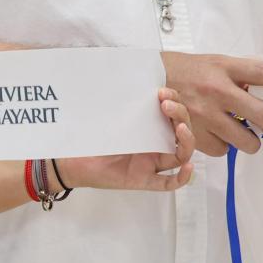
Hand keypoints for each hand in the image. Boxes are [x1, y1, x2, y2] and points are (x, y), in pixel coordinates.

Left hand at [56, 88, 194, 191]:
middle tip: (167, 105)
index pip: (172, 115)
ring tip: (180, 127)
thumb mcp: (111, 116)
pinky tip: (189, 167)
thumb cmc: (91, 135)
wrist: (73, 158)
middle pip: (181, 133)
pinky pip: (168, 183)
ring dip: (186, 141)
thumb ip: (123, 104)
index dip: (175, 103)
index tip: (163, 92)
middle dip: (180, 115)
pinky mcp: (143, 179)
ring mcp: (150, 163)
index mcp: (149, 129)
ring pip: (180, 155)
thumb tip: (129, 79)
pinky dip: (182, 177)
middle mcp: (154, 146)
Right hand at [161, 52, 262, 155]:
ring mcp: (204, 114)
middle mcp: (216, 90)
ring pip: (249, 142)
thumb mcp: (214, 63)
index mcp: (223, 67)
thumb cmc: (182, 71)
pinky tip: (213, 131)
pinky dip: (222, 144)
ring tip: (236, 129)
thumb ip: (241, 75)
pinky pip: (223, 150)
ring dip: (247, 139)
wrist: (143, 79)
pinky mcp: (193, 134)